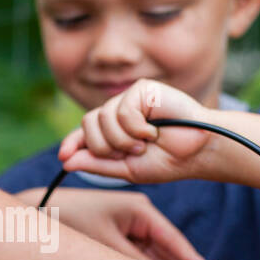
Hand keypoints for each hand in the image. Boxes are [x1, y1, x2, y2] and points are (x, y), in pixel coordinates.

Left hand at [19, 187, 213, 259]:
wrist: (35, 213)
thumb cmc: (69, 222)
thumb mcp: (106, 246)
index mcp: (139, 209)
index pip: (172, 239)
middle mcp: (136, 216)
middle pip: (166, 250)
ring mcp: (125, 227)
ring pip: (153, 257)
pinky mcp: (114, 237)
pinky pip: (138, 259)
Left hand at [57, 79, 218, 183]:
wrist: (197, 151)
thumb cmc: (168, 161)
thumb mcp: (127, 169)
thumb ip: (97, 165)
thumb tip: (66, 162)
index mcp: (114, 132)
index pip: (85, 134)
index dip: (72, 143)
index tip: (63, 156)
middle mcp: (118, 113)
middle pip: (88, 125)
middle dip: (105, 147)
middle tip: (130, 153)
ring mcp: (129, 99)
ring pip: (102, 118)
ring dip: (123, 140)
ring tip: (146, 142)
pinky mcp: (141, 89)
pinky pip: (122, 110)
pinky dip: (136, 127)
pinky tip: (153, 130)